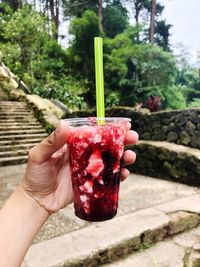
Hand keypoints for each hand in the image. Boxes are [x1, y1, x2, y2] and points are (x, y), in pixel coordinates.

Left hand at [22, 121, 137, 213]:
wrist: (37, 200)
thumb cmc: (35, 175)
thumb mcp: (39, 155)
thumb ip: (51, 141)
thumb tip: (64, 124)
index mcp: (73, 145)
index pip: (93, 133)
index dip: (108, 128)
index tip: (121, 125)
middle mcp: (84, 155)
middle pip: (106, 145)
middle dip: (122, 140)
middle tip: (133, 137)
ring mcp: (89, 169)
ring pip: (110, 161)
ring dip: (123, 157)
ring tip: (130, 157)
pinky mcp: (92, 184)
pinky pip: (108, 179)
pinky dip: (118, 176)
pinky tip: (124, 174)